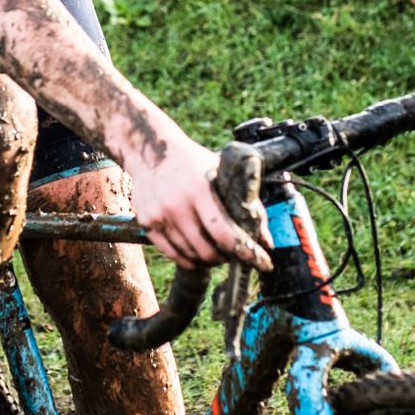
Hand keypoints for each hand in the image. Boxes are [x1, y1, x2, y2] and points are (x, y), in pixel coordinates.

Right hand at [126, 125, 274, 271]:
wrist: (151, 150)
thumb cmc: (193, 163)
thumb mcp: (223, 174)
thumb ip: (248, 204)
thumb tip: (267, 241)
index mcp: (199, 190)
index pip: (224, 233)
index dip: (246, 252)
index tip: (263, 263)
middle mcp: (177, 205)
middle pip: (207, 250)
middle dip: (227, 258)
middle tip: (235, 255)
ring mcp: (160, 216)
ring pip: (191, 256)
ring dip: (208, 261)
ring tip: (218, 253)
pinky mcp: (147, 224)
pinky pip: (173, 254)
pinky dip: (189, 260)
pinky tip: (199, 254)